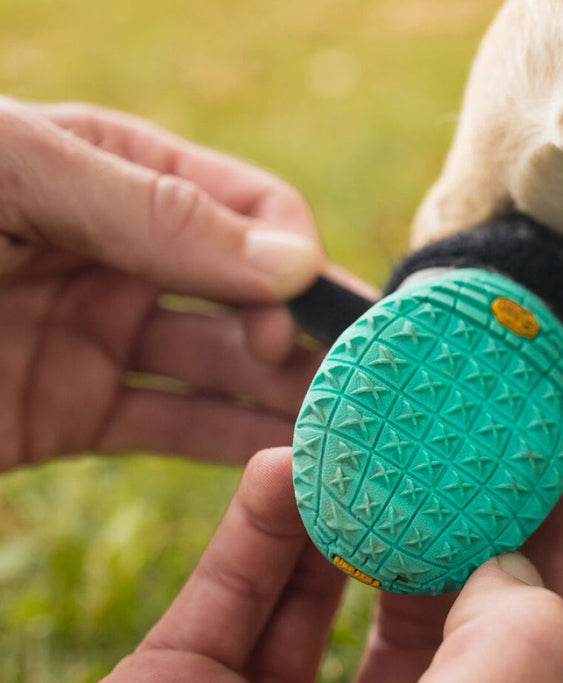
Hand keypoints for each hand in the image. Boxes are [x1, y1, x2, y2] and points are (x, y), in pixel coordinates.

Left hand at [0, 98, 335, 471]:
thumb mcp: (17, 178)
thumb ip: (151, 209)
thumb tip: (292, 260)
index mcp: (118, 174)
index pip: (249, 208)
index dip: (291, 258)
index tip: (300, 314)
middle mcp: (122, 256)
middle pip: (250, 294)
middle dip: (309, 333)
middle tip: (360, 381)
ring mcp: (98, 336)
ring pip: (225, 369)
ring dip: (290, 395)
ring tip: (350, 426)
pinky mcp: (69, 414)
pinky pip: (174, 429)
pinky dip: (238, 447)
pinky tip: (294, 461)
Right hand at [36, 425, 562, 682]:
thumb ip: (514, 662)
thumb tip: (516, 567)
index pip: (535, 643)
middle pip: (442, 607)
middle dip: (464, 503)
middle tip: (482, 411)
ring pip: (333, 593)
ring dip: (354, 506)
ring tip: (379, 424)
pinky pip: (231, 599)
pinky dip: (257, 531)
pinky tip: (279, 468)